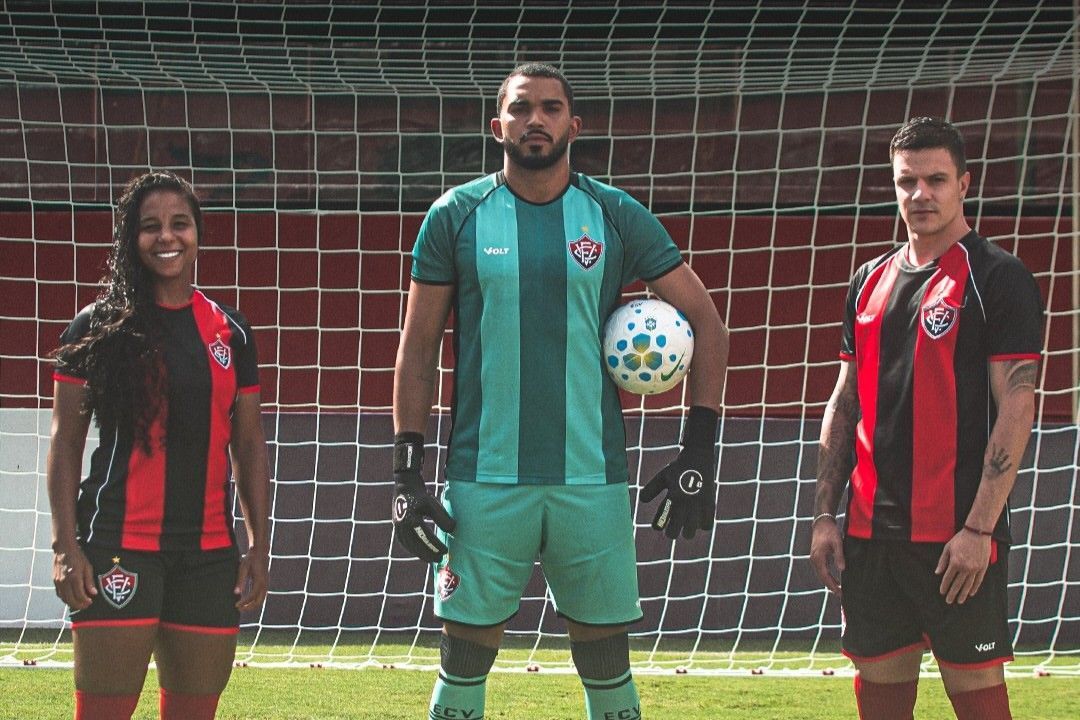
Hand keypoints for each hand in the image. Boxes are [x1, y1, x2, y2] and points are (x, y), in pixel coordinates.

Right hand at [52, 542, 95, 610]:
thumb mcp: (87, 567)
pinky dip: (65, 598)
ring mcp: (58, 582)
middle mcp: (64, 581)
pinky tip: (71, 598)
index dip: (85, 601)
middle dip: (78, 605)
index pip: (79, 595)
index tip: (90, 602)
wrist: (63, 549)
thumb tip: (93, 593)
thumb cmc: (78, 557)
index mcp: (74, 577)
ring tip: (79, 604)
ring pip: (63, 598)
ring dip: (71, 603)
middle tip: (85, 606)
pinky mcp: (54, 581)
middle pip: (70, 599)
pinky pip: (59, 594)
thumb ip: (89, 581)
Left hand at [234, 546, 268, 611]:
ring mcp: (266, 584)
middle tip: (238, 609)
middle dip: (249, 607)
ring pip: (261, 600)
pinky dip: (254, 600)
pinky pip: (261, 595)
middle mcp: (264, 583)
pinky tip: (246, 601)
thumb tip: (236, 593)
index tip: (236, 605)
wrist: (260, 551)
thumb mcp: (243, 568)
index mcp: (259, 580)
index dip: (244, 602)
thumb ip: (240, 581)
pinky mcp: (264, 583)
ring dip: (252, 605)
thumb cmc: (250, 559)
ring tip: (241, 607)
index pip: (252, 596)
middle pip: (259, 601)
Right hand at [392, 433, 455, 562]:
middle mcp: (403, 526)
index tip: (446, 552)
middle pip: (416, 546)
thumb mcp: (433, 504)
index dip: (436, 547)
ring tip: (430, 558)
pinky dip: (412, 548)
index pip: (426, 539)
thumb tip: (453, 530)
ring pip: (409, 545)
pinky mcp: (397, 526)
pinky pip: (404, 542)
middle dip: (428, 554)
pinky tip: (419, 552)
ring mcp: (398, 527)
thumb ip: (442, 518)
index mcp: (412, 521)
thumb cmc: (420, 494)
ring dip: (420, 553)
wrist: (404, 484)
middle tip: (439, 560)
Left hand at [640, 443, 715, 539]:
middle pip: (674, 532)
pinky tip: (698, 520)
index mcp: (673, 495)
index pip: (662, 520)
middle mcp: (685, 502)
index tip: (658, 526)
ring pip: (690, 532)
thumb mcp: (663, 476)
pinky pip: (706, 525)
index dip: (658, 525)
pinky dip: (702, 525)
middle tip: (671, 530)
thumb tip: (642, 501)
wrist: (698, 457)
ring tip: (686, 527)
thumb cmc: (678, 468)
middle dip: (671, 533)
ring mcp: (699, 504)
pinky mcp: (710, 504)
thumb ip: (652, 488)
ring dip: (686, 531)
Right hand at [809, 515, 843, 595]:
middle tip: (840, 595)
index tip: (840, 593)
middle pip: (822, 577)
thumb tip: (842, 569)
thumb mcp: (837, 543)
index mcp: (818, 558)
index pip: (825, 576)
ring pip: (821, 574)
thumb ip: (839, 556)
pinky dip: (827, 576)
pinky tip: (834, 579)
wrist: (822, 522)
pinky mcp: (816, 556)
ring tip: (838, 589)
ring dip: (828, 582)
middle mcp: (814, 559)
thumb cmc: (830, 531)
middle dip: (831, 586)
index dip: (833, 586)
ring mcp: (814, 558)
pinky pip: (821, 570)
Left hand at [936, 527, 991, 603]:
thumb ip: (942, 561)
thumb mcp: (947, 548)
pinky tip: (970, 593)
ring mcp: (975, 568)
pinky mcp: (983, 568)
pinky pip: (978, 581)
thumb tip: (937, 573)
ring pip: (968, 585)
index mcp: (955, 562)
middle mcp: (965, 567)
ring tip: (960, 601)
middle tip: (949, 601)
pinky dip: (974, 588)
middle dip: (952, 593)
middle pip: (957, 584)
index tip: (942, 592)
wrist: (977, 533)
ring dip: (963, 594)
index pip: (948, 578)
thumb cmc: (961, 539)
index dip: (944, 586)